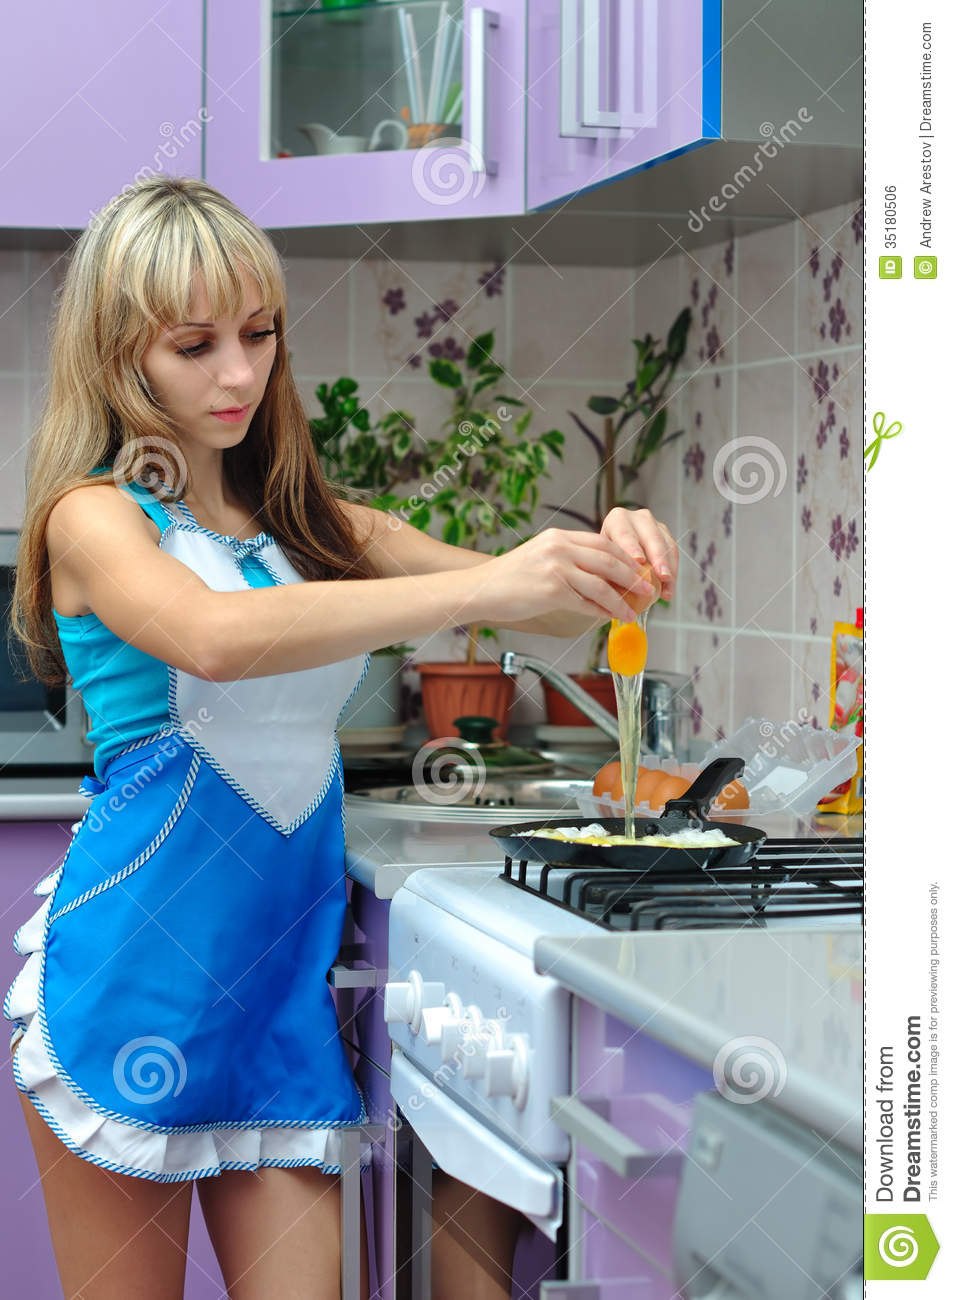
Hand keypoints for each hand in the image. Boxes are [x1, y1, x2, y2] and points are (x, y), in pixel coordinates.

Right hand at [470, 528, 651, 626]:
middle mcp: (559, 548)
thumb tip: (598, 575)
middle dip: (633, 576)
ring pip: (601, 583)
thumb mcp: (540, 556)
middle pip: (609, 559)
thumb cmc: (509, 579)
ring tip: (633, 611)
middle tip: (647, 588)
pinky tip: (611, 617)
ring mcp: (555, 568)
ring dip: (621, 599)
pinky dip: (603, 611)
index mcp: (558, 537)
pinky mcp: (551, 590)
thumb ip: (567, 559)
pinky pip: (586, 602)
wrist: (481, 589)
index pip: (602, 543)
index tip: (639, 570)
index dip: (625, 558)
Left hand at [599, 506, 677, 602]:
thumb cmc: (603, 561)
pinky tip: (668, 592)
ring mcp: (655, 525)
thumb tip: (610, 593)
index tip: (639, 561)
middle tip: (663, 576)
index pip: (625, 533)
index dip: (632, 547)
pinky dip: (672, 575)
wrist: (614, 556)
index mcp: (617, 519)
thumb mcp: (600, 564)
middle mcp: (637, 518)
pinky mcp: (666, 536)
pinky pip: (673, 554)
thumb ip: (605, 573)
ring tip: (667, 590)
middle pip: (651, 537)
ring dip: (669, 569)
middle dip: (658, 558)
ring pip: (666, 545)